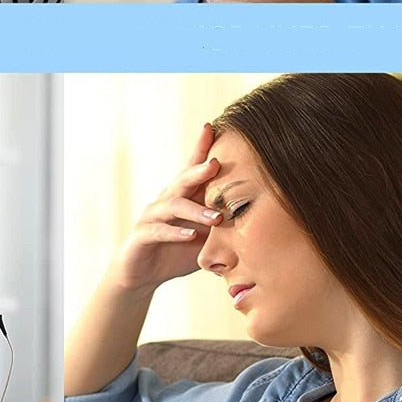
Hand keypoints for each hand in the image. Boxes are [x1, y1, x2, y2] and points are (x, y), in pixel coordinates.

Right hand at [108, 123, 222, 291]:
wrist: (141, 274)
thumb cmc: (176, 252)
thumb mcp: (205, 238)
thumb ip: (223, 226)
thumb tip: (260, 218)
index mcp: (183, 197)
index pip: (192, 169)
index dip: (200, 148)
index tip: (211, 127)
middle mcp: (166, 200)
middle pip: (183, 181)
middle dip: (199, 171)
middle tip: (216, 164)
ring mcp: (152, 216)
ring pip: (173, 206)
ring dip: (195, 210)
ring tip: (216, 217)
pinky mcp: (142, 235)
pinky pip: (158, 230)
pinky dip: (175, 232)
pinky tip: (190, 235)